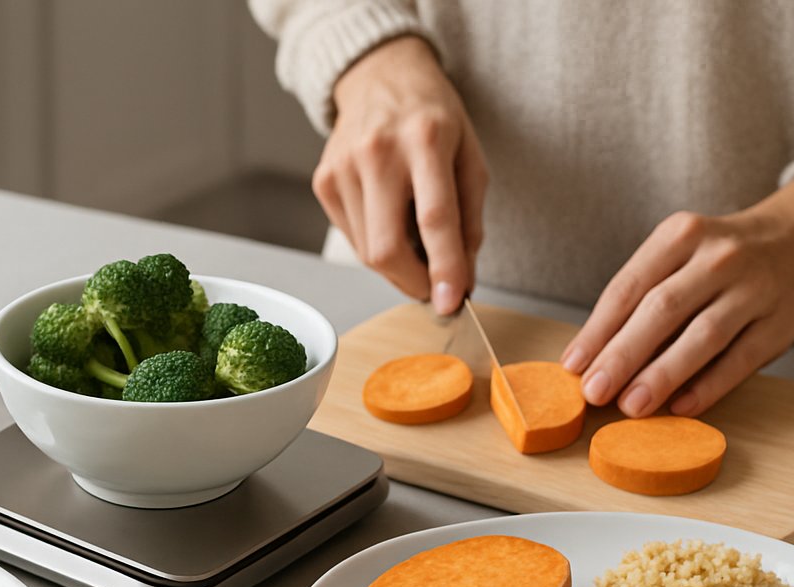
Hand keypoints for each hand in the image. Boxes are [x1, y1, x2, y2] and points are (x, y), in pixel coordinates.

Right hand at [316, 35, 487, 314]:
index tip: (451, 303)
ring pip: (368, 251)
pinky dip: (377, 243)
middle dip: (414, 282)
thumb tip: (461, 280)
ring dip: (398, 264)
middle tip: (434, 288)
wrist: (380, 76)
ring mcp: (343, 167)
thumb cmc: (433, 118)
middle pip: (387, 248)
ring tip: (415, 239)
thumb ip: (470, 219)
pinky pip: (353, 236)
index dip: (444, 269)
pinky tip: (389, 217)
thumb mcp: (470, 156)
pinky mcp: (323, 180)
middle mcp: (378, 152)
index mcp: (426, 139)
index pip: (435, 219)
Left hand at [560, 176, 793, 416]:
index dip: (598, 330)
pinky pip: (741, 358)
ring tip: (632, 406)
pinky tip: (681, 406)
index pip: (629, 286)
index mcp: (681, 236)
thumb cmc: (718, 258)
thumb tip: (590, 359)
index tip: (574, 366)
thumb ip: (640, 299)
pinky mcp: (781, 322)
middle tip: (595, 392)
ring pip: (703, 335)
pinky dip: (709, 385)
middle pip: (662, 309)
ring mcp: (754, 288)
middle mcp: (719, 256)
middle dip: (623, 354)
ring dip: (663, 374)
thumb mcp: (677, 255)